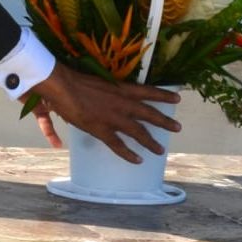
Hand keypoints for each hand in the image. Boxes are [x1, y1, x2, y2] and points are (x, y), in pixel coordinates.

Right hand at [30, 64, 180, 162]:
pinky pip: (118, 146)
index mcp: (122, 89)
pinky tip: (138, 160)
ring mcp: (114, 119)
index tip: (177, 98)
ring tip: (160, 150)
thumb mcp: (100, 81)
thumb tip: (112, 95)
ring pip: (138, 132)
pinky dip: (129, 154)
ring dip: (151, 142)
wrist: (64, 87)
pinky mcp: (102, 130)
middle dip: (165, 122)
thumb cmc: (77, 80)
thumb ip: (110, 90)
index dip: (164, 95)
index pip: (149, 91)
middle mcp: (123, 104)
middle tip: (177, 128)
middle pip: (149, 114)